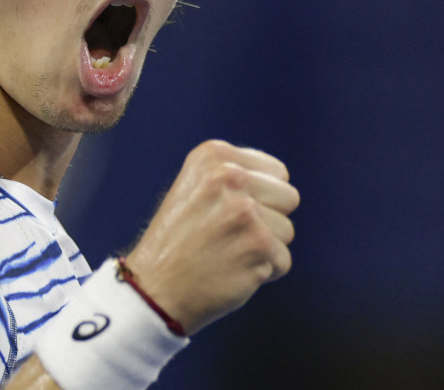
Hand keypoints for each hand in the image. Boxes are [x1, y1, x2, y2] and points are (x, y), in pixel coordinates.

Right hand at [124, 139, 299, 334]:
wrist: (154, 287)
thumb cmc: (177, 241)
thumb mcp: (194, 187)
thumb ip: (235, 176)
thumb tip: (281, 182)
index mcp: (213, 155)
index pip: (276, 172)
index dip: (258, 197)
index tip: (224, 212)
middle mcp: (229, 175)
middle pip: (288, 197)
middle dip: (268, 219)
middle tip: (228, 233)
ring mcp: (244, 210)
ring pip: (286, 230)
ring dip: (263, 247)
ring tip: (226, 252)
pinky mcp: (258, 245)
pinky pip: (283, 261)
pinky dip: (262, 272)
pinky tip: (231, 270)